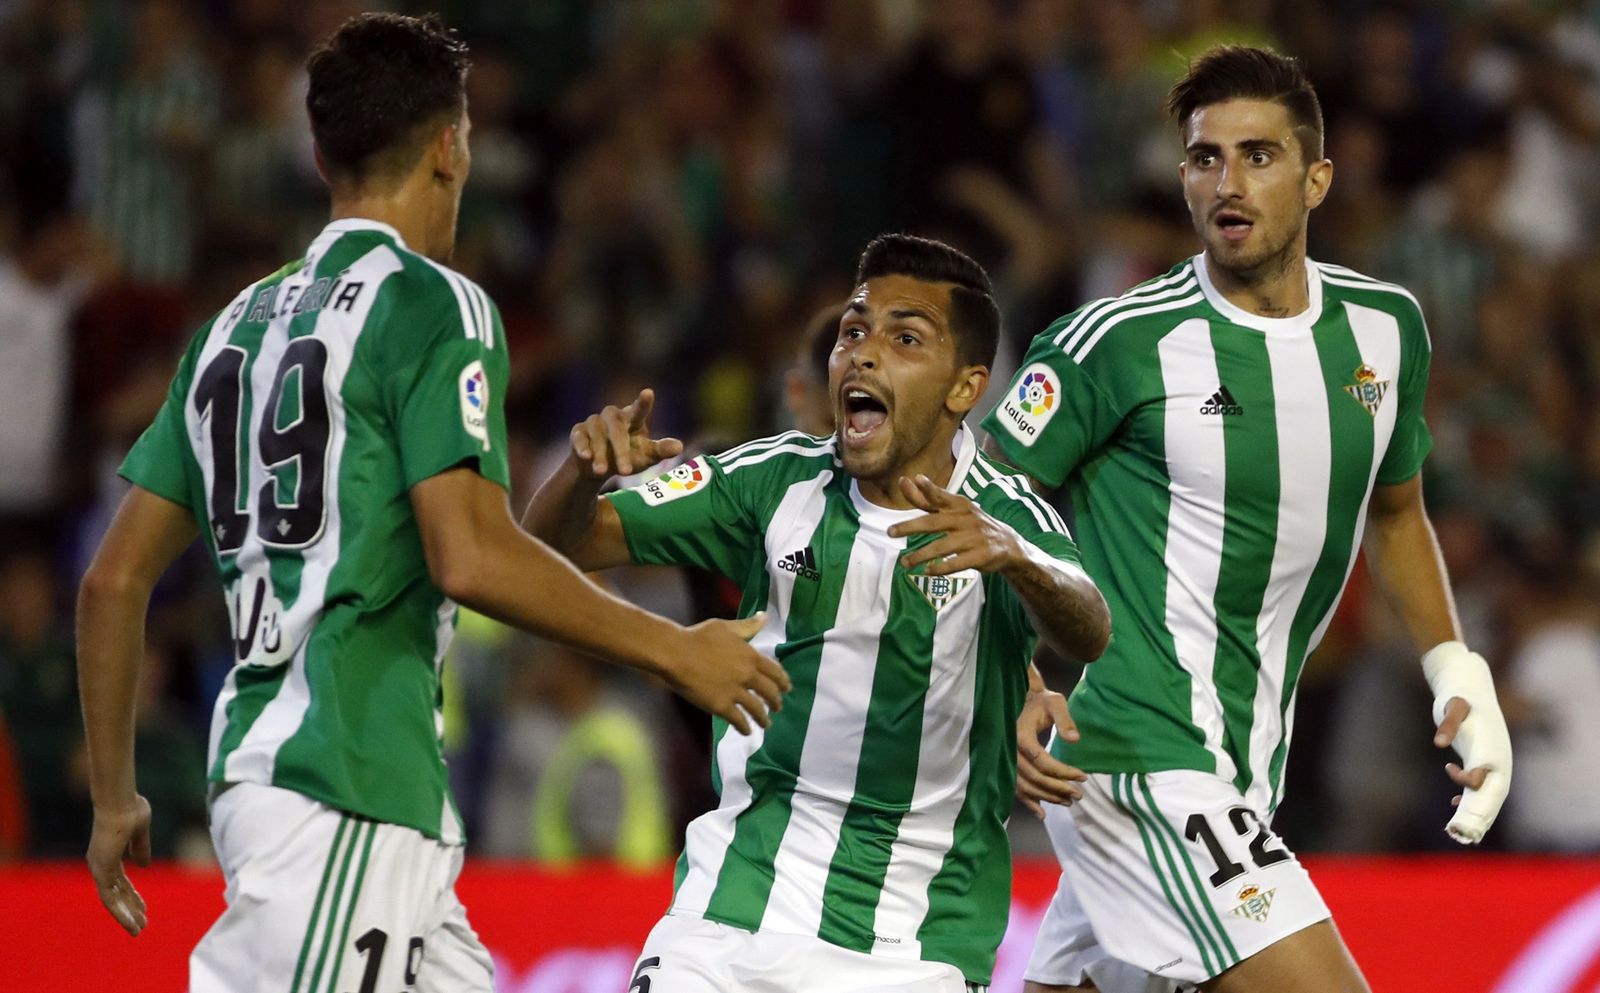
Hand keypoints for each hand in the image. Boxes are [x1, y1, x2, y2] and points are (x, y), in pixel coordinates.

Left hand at [87, 797, 151, 935]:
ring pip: (112, 900)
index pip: (120, 882)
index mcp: (108, 854)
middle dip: (130, 910)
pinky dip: (121, 912)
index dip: (133, 895)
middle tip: (142, 924)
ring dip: (125, 916)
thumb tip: (143, 865)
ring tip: (139, 929)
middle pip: (116, 894)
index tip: (144, 908)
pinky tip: (132, 921)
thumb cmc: (130, 809)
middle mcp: (100, 863)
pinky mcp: (101, 871)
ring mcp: (99, 868)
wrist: (120, 802)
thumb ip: (141, 849)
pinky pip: (109, 898)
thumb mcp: (140, 832)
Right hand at [570, 389, 683, 479]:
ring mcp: (594, 422)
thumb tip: (680, 447)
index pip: (639, 409)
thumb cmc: (627, 457)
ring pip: (597, 434)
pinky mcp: (578, 432)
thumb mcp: (646, 456)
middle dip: (621, 451)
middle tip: (626, 472)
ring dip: (600, 454)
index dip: (643, 402)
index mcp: (632, 419)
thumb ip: (661, 450)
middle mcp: (612, 416)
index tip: (648, 393)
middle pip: (617, 429)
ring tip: (603, 472)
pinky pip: (579, 437)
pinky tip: (585, 457)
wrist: (599, 468)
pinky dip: (582, 446)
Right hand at [665, 613, 791, 734]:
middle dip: (776, 701)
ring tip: (767, 724)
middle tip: (778, 707)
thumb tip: (764, 617)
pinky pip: (739, 720)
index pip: (775, 671)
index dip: (783, 681)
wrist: (676, 654)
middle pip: (769, 692)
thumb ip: (747, 626)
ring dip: (764, 718)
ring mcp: (735, 692)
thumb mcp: (725, 627)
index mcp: (751, 656)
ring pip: (757, 709)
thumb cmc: (699, 637)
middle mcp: (748, 675)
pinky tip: (747, 731)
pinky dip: (745, 727)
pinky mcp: (722, 706)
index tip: (787, 688)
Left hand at [890, 475, 1023, 575]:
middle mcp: (965, 518)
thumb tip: (905, 481)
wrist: (1008, 544)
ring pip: (943, 546)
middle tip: (890, 532)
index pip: (941, 496)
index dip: (929, 488)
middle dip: (910, 527)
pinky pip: (958, 562)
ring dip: (922, 555)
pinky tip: (928, 571)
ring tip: (905, 563)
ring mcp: (974, 537)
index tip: (915, 479)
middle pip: (934, 522)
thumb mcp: (954, 510)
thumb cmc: (972, 525)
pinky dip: (942, 567)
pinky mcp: (981, 556)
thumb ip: (927, 499)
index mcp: (959, 505)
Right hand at [1016, 689, 1087, 816]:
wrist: (1020, 700)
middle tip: (1079, 794)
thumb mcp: (1055, 703)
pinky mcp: (1008, 765)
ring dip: (1046, 797)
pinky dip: (1028, 802)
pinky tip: (1041, 814)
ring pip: (1025, 786)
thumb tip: (1075, 740)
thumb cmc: (1040, 701)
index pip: (1042, 761)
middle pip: (1034, 777)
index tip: (1083, 776)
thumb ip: (1065, 720)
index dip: (1063, 771)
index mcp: (1021, 736)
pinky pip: (1016, 787)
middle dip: (1058, 788)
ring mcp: (1007, 760)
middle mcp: (1010, 751)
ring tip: (1067, 802)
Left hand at [1433, 695, 1502, 837]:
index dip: (1468, 782)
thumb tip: (1439, 742)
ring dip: (1475, 814)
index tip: (1450, 775)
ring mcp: (1493, 766)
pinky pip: (1481, 791)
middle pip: (1491, 796)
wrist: (1470, 689)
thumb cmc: (1461, 697)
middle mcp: (1498, 762)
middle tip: (1459, 832)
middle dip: (1477, 815)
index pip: (1485, 779)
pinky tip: (1452, 804)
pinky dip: (1469, 800)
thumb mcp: (1453, 706)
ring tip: (1457, 830)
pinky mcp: (1483, 764)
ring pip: (1488, 798)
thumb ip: (1448, 723)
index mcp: (1492, 750)